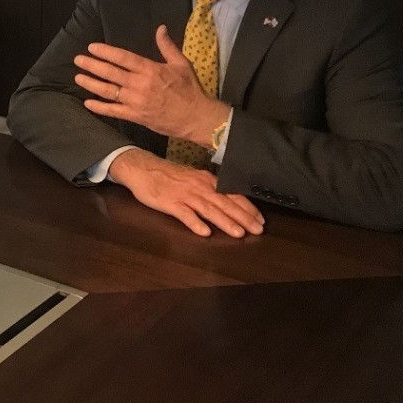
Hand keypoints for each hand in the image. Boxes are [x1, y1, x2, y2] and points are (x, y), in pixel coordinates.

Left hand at [73, 25, 228, 142]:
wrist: (197, 117)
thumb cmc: (190, 89)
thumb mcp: (181, 63)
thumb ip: (167, 46)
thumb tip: (160, 28)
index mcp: (150, 70)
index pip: (122, 58)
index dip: (105, 52)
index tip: (92, 47)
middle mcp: (139, 84)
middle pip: (110, 73)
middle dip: (92, 65)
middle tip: (78, 60)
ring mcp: (135, 101)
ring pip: (108, 91)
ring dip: (91, 83)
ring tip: (78, 77)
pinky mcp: (135, 116)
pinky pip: (113, 111)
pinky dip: (99, 107)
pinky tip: (87, 102)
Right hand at [109, 149, 263, 237]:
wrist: (142, 168)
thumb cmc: (168, 174)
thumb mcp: (193, 177)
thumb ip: (208, 188)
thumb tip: (227, 200)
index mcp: (206, 180)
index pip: (232, 194)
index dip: (247, 207)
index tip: (260, 219)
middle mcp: (199, 187)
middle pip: (224, 203)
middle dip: (243, 217)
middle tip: (258, 230)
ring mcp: (184, 195)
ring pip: (208, 209)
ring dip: (225, 222)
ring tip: (239, 233)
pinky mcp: (169, 203)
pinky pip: (184, 214)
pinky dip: (195, 223)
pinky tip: (204, 233)